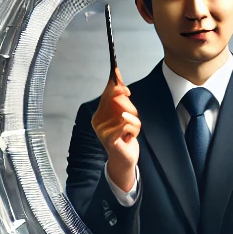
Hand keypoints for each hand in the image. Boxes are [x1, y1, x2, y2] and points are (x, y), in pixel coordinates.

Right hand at [92, 69, 139, 191]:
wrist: (125, 159)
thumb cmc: (126, 136)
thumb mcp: (124, 116)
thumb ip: (120, 99)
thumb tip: (117, 77)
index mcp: (99, 114)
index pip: (106, 94)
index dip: (114, 84)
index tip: (118, 73)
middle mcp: (97, 121)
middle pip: (115, 101)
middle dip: (130, 106)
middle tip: (133, 115)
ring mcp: (101, 130)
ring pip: (126, 114)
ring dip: (135, 122)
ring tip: (132, 131)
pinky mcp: (109, 138)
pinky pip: (127, 124)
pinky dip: (134, 130)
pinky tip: (130, 137)